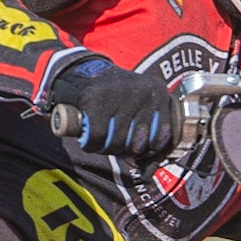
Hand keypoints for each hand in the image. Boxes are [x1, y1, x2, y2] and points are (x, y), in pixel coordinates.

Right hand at [49, 57, 172, 157]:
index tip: (132, 146)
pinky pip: (97, 138)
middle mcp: (141, 89)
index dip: (144, 150)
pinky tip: (89, 139)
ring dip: (106, 148)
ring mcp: (117, 93)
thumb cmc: (114, 97)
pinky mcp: (93, 99)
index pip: (160, 138)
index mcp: (157, 90)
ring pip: (117, 142)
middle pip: (137, 144)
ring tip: (102, 139)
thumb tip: (148, 170)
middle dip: (122, 150)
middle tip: (112, 141)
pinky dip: (91, 145)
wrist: (81, 70)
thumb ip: (150, 133)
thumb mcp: (139, 106)